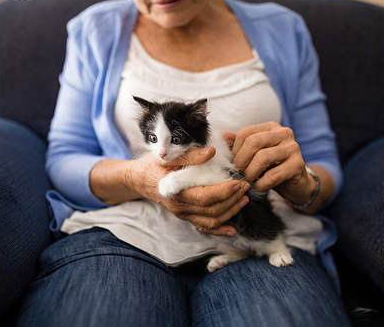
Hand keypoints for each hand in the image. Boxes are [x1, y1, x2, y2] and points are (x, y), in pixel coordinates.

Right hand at [128, 147, 249, 235]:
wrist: (138, 180)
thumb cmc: (153, 165)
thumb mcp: (167, 156)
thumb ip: (190, 155)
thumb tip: (211, 152)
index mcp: (176, 191)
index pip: (205, 197)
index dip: (224, 192)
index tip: (238, 182)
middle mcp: (180, 207)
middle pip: (212, 211)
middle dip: (232, 200)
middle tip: (245, 186)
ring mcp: (183, 214)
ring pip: (211, 221)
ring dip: (231, 212)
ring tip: (244, 199)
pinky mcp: (186, 215)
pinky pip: (204, 227)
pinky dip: (220, 229)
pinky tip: (232, 229)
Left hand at [223, 122, 315, 205]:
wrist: (295, 184)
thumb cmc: (271, 167)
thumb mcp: (254, 154)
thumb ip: (239, 144)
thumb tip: (220, 136)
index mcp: (270, 127)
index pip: (245, 133)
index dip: (235, 150)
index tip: (234, 163)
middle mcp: (283, 133)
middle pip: (253, 142)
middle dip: (241, 161)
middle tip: (239, 173)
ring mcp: (292, 148)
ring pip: (262, 158)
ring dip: (251, 173)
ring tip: (249, 180)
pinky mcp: (298, 165)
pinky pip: (273, 175)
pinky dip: (262, 184)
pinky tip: (260, 186)